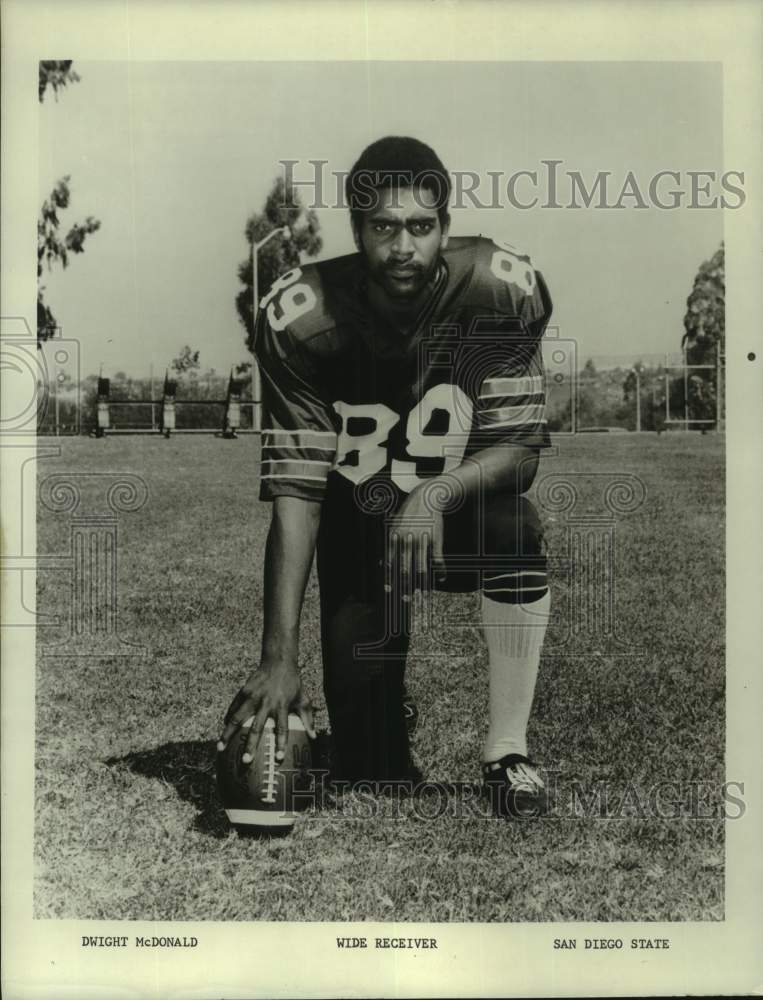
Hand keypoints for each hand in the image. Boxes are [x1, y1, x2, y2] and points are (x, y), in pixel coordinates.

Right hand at [217, 661, 315, 763]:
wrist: (278, 662)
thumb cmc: (292, 683)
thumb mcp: (303, 699)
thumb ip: (308, 718)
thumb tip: (314, 737)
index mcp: (281, 706)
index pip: (282, 728)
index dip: (281, 743)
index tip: (278, 758)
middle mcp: (266, 703)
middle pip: (256, 727)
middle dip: (250, 745)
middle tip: (245, 761)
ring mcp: (252, 697)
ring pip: (237, 718)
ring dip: (228, 734)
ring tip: (220, 748)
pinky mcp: (244, 691)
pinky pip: (233, 708)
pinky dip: (227, 719)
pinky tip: (223, 729)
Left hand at [385, 486, 446, 601]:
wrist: (427, 497)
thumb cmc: (409, 513)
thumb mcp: (394, 526)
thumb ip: (389, 545)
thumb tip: (381, 564)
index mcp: (394, 538)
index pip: (390, 563)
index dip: (389, 579)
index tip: (389, 592)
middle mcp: (407, 541)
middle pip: (405, 569)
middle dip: (404, 587)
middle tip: (405, 599)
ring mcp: (422, 540)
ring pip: (422, 567)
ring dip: (422, 584)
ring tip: (423, 595)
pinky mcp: (435, 539)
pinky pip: (437, 559)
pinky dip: (440, 571)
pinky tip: (441, 578)